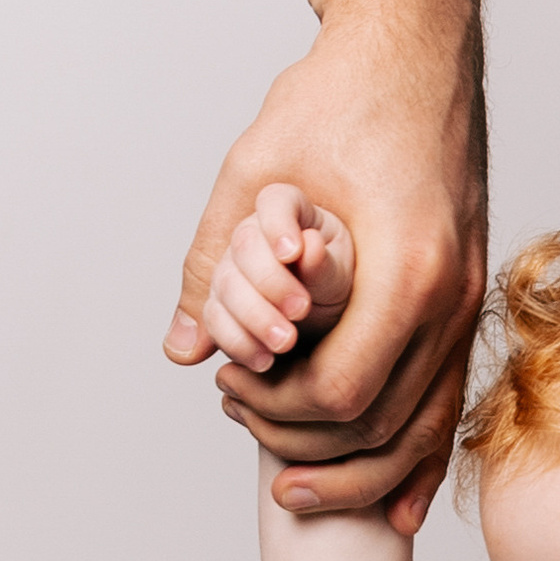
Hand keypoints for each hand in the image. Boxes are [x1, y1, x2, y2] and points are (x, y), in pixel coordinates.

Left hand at [166, 0, 485, 536]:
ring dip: (358, 467)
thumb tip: (183, 349)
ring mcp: (468, 302)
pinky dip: (420, 459)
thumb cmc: (341, 93)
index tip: (229, 384)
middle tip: (241, 421)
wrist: (420, 41)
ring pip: (423, 430)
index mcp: (407, 268)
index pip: (343, 392)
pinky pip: (449, 403)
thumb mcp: (256, 172)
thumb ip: (212, 266)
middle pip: (384, 426)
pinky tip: (396, 506)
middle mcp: (452, 297)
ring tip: (292, 478)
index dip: (277, 408)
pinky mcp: (468, 301)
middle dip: (307, 445)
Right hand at [199, 181, 354, 372]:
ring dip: (252, 317)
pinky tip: (262, 359)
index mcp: (290, 211)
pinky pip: (214, 319)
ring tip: (284, 343)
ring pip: (224, 284)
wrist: (333, 331)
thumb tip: (309, 248)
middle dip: (269, 282)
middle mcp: (254, 234)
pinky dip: (235, 341)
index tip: (291, 253)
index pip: (275, 201)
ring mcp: (232, 269)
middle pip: (243, 245)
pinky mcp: (221, 306)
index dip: (277, 223)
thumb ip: (326, 265)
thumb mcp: (345, 276)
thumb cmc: (344, 290)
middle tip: (301, 311)